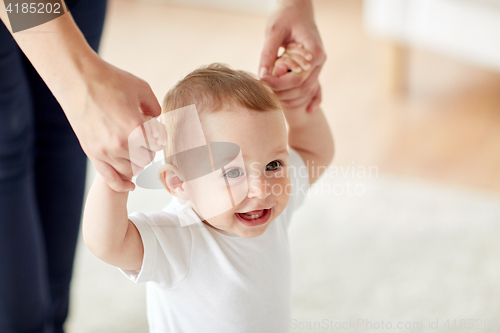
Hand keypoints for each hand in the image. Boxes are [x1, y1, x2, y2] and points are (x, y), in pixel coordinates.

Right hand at [61, 55, 161, 191]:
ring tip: (135, 149)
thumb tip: (157, 120)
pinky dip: (121, 184)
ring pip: (131, 169)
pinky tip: (130, 186)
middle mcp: (121, 143)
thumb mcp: (141, 88)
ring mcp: (105, 151)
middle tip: (144, 137)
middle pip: (146, 159)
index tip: (153, 128)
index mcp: (136, 128)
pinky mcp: (92, 153)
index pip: (158, 145)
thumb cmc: (109, 80)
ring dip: (136, 161)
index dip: (158, 136)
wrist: (77, 80)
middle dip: (148, 149)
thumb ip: (154, 107)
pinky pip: (110, 178)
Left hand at [259, 0, 325, 112]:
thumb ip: (268, 54)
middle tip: (264, 90)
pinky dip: (314, 100)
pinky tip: (310, 111)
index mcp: (313, 52)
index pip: (297, 78)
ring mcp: (318, 66)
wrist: (297, 6)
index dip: (278, 83)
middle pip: (303, 88)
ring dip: (291, 97)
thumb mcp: (273, 31)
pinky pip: (317, 88)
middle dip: (282, 92)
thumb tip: (261, 75)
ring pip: (308, 91)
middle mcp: (319, 61)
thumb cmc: (285, 15)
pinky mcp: (313, 67)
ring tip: (272, 95)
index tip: (262, 80)